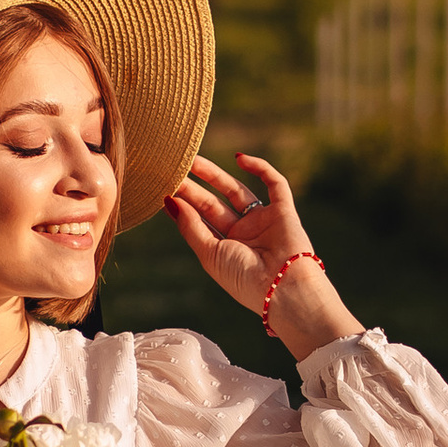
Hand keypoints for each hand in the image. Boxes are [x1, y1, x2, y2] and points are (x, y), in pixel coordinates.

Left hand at [166, 152, 364, 354]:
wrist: (282, 287)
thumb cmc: (244, 278)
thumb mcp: (210, 253)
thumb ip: (191, 227)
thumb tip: (170, 201)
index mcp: (225, 248)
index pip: (200, 221)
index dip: (183, 205)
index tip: (164, 189)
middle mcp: (244, 233)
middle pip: (214, 204)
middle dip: (194, 187)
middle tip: (174, 169)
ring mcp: (263, 221)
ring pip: (237, 190)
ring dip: (215, 175)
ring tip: (193, 160)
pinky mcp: (284, 211)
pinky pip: (275, 184)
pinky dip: (260, 168)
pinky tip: (239, 159)